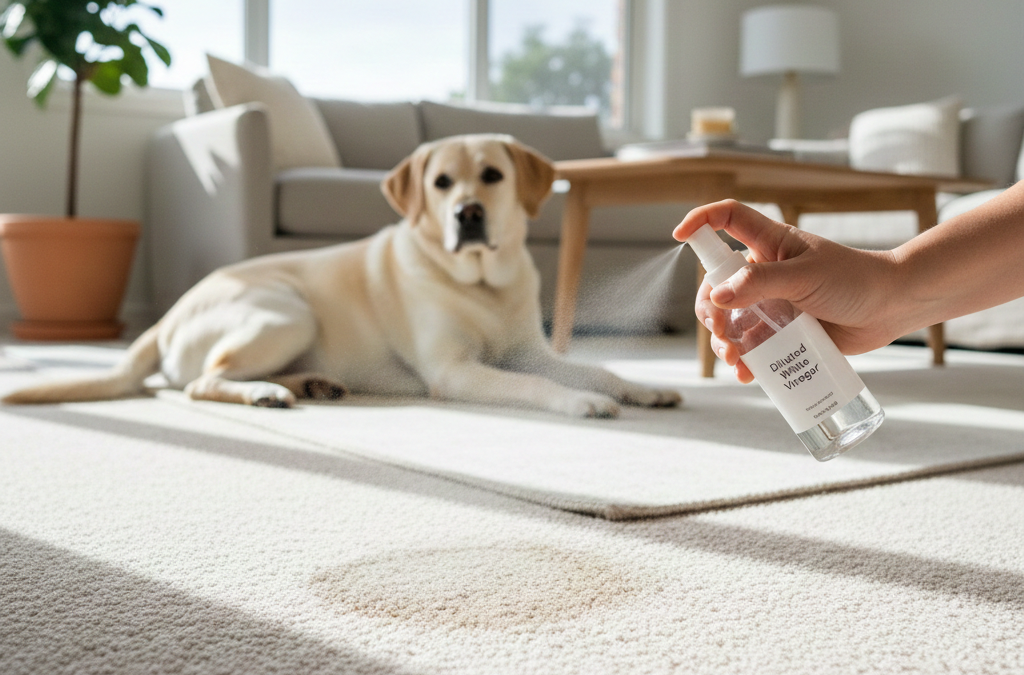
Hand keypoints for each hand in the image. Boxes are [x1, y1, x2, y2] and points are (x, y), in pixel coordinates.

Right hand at [673, 201, 900, 381]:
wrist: (892, 308)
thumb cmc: (854, 280)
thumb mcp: (805, 276)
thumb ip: (760, 283)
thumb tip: (717, 297)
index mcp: (769, 245)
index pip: (727, 219)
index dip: (701, 222)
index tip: (678, 236)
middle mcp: (765, 273)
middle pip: (717, 285)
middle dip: (710, 310)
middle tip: (720, 330)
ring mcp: (773, 304)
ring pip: (731, 322)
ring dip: (724, 342)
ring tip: (734, 359)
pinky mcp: (784, 333)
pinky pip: (754, 347)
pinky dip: (746, 362)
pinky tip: (748, 373)